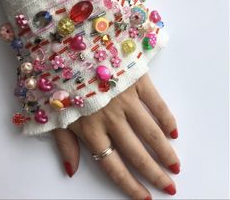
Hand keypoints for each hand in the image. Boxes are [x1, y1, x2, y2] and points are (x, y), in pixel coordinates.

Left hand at [54, 73, 178, 198]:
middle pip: (136, 153)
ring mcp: (125, 99)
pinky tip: (173, 132)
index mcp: (90, 129)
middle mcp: (110, 118)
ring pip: (150, 132)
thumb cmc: (61, 82)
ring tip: (175, 165)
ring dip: (165, 151)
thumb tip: (71, 171)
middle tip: (169, 185)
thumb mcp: (56, 115)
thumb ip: (64, 144)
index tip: (145, 197)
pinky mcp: (136, 81)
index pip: (113, 166)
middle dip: (154, 173)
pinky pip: (156, 103)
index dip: (130, 185)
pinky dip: (166, 119)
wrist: (69, 47)